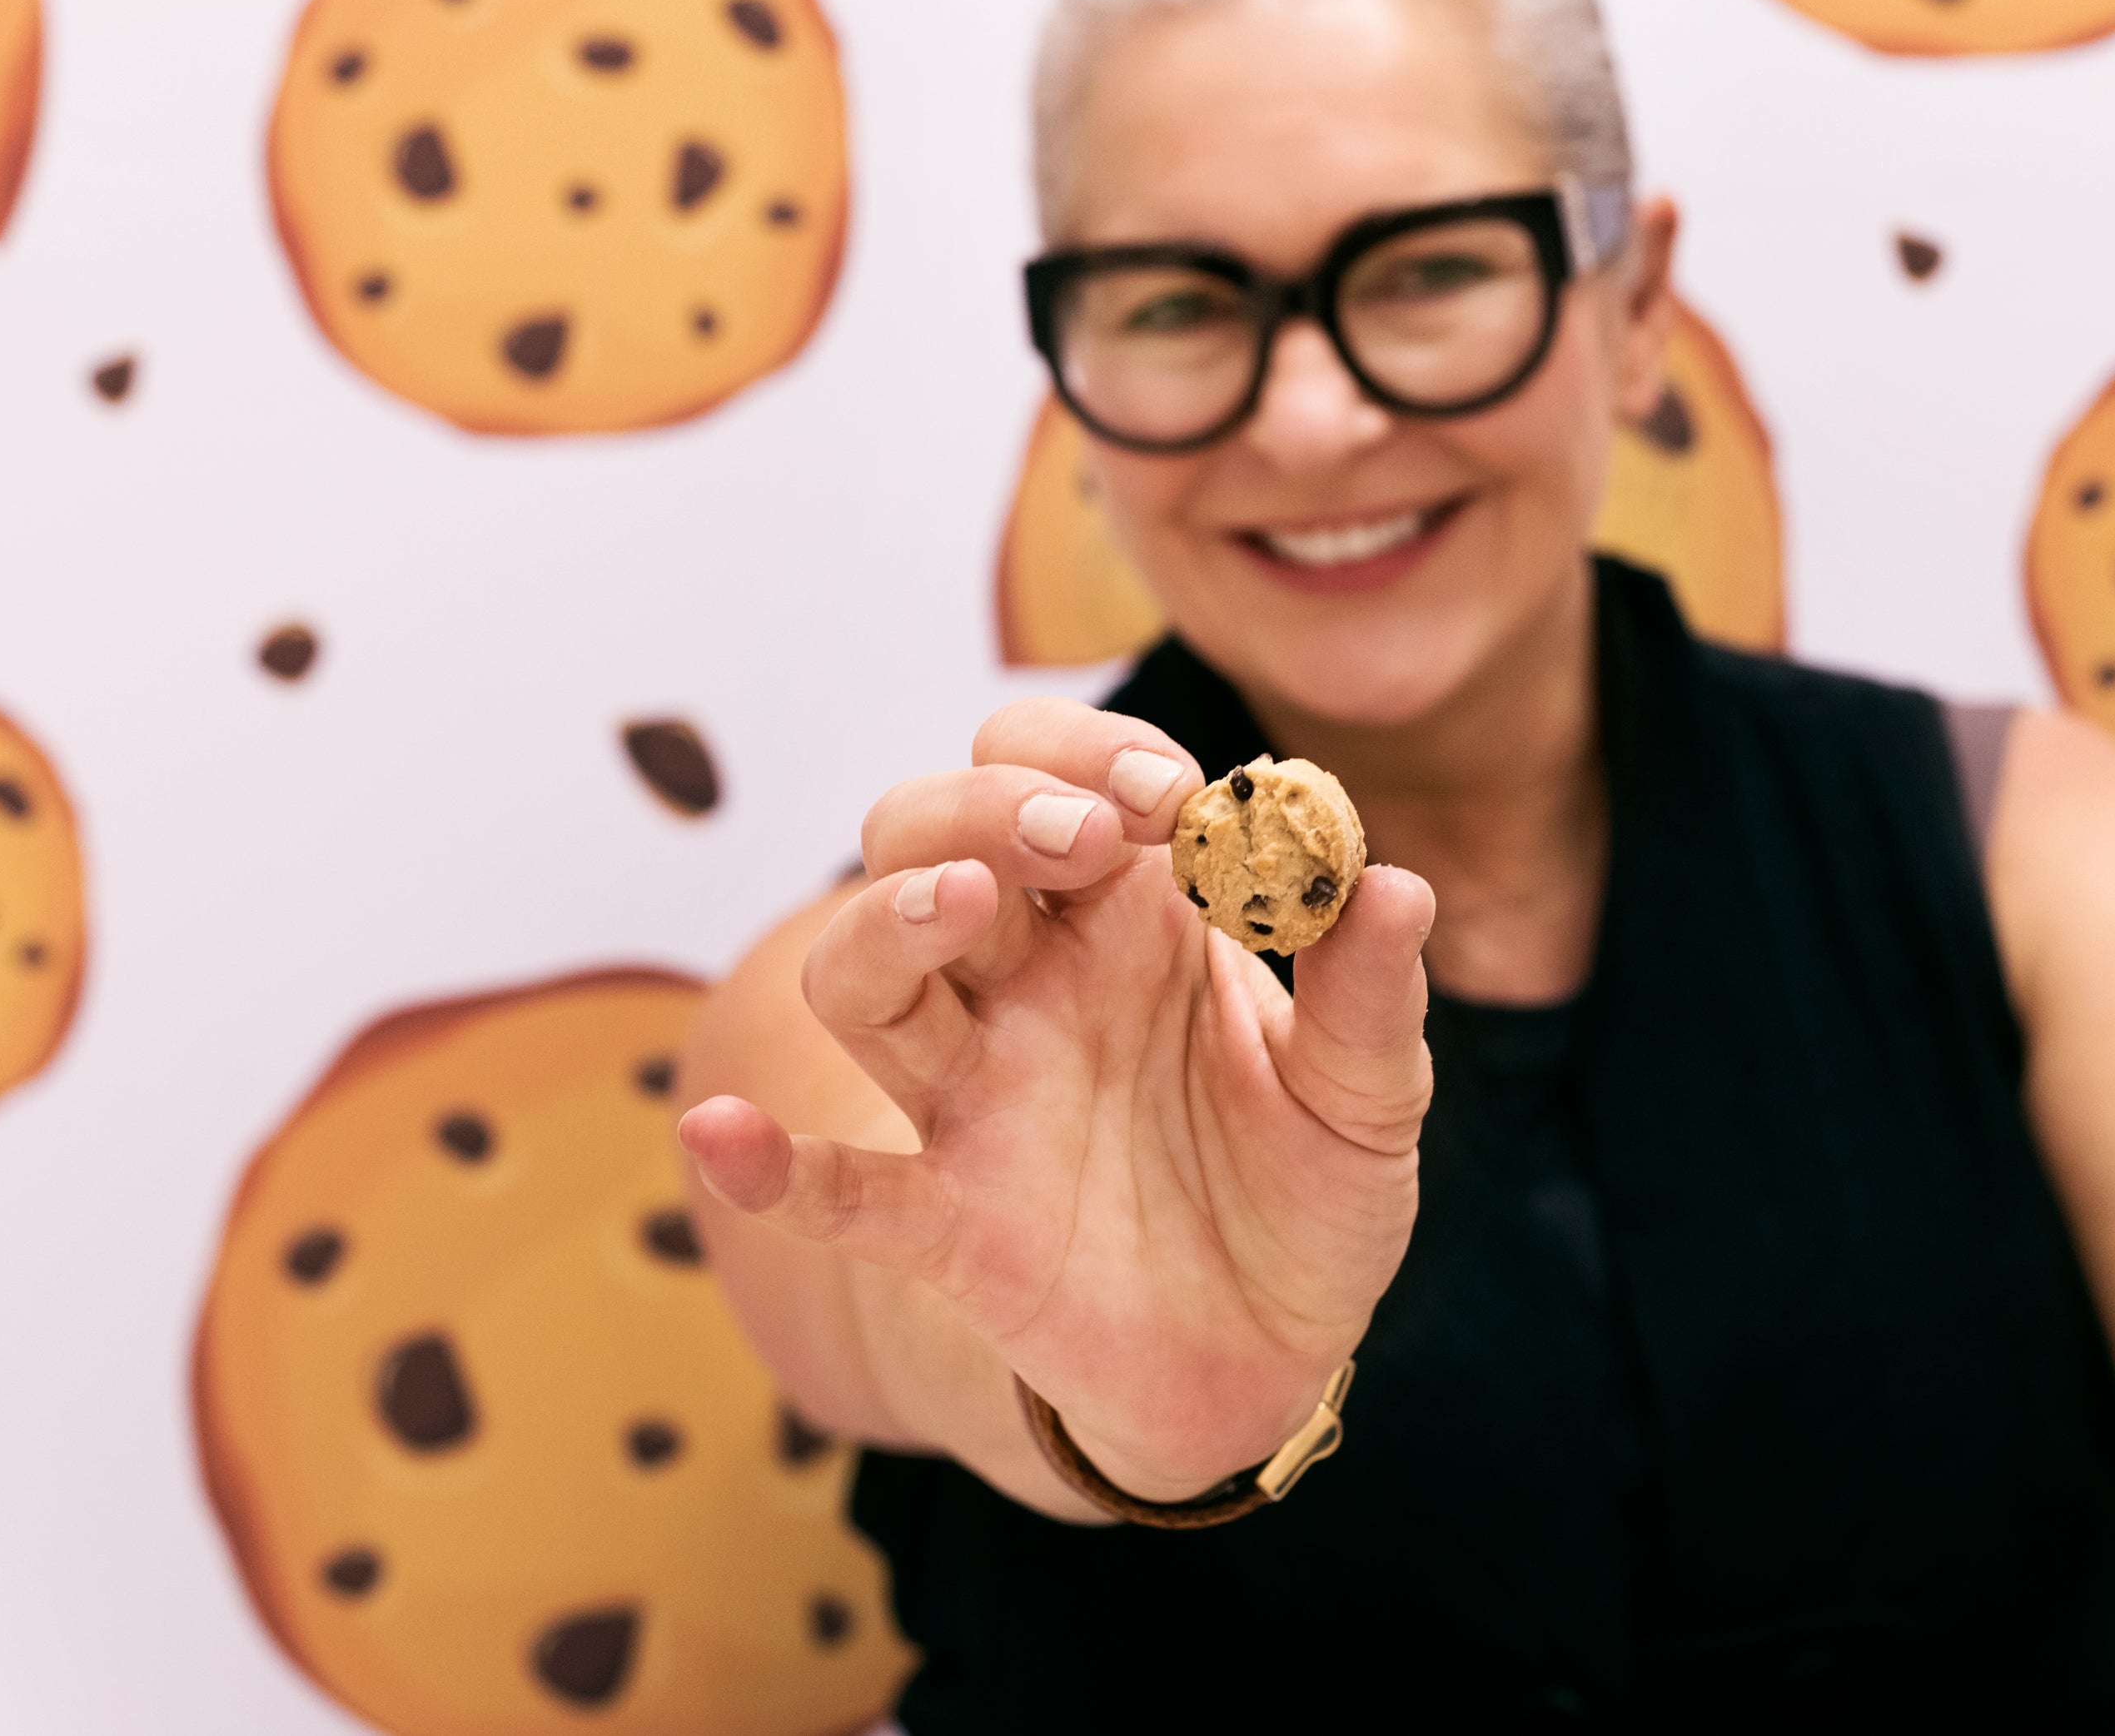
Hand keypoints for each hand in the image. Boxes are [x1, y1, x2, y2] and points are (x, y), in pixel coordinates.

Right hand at [677, 699, 1433, 1497]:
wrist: (1274, 1355)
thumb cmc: (1306, 1192)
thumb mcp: (1369, 1094)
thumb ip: (1371, 992)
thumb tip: (1391, 882)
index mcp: (1127, 919)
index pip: (1053, 776)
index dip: (1089, 758)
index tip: (1170, 794)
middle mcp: (1029, 986)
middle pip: (927, 840)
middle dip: (984, 809)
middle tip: (1078, 839)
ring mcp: (976, 1099)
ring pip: (864, 978)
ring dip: (891, 923)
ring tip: (966, 903)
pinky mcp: (951, 1223)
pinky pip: (838, 1189)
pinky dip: (770, 1168)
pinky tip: (723, 1142)